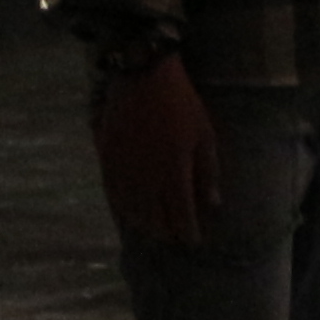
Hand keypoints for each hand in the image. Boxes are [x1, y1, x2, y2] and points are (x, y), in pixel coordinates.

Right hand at [93, 53, 221, 247]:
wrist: (143, 78)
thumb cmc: (181, 105)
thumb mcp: (204, 136)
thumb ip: (208, 173)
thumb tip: (213, 204)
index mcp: (173, 173)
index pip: (180, 214)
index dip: (187, 231)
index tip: (193, 241)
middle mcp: (146, 178)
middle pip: (154, 216)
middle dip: (165, 231)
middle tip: (173, 238)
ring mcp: (123, 169)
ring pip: (131, 208)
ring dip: (142, 224)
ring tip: (151, 232)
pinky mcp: (107, 158)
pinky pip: (112, 192)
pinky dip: (121, 207)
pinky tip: (126, 213)